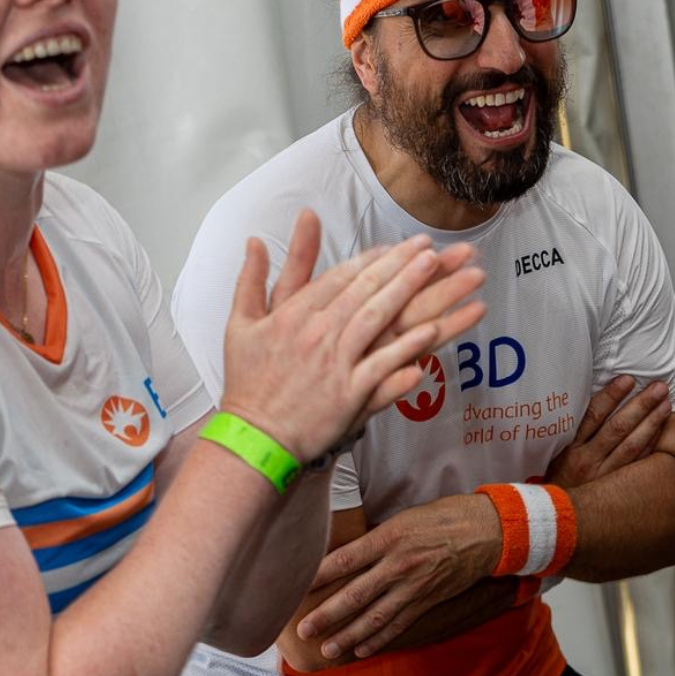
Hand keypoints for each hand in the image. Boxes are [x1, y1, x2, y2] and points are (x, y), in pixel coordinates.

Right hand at [219, 211, 485, 462]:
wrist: (253, 435)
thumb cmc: (247, 381)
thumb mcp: (239, 323)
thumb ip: (250, 279)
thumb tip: (254, 240)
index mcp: (293, 314)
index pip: (340, 277)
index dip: (372, 258)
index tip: (397, 246)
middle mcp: (316, 333)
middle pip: (365, 290)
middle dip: (400, 264)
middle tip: (428, 246)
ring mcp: (335, 362)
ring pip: (379, 318)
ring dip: (409, 290)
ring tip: (435, 270)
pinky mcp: (348, 393)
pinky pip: (383, 365)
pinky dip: (407, 347)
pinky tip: (432, 330)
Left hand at [293, 494, 499, 660]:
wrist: (485, 532)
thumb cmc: (440, 518)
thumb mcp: (401, 518)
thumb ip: (373, 539)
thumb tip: (342, 554)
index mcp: (388, 538)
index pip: (345, 559)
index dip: (318, 574)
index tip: (294, 586)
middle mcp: (398, 565)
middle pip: (355, 594)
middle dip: (327, 614)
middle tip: (303, 630)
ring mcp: (414, 587)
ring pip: (375, 617)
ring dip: (349, 635)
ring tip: (327, 649)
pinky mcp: (427, 601)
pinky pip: (399, 625)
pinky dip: (379, 640)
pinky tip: (361, 651)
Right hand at [545, 376, 670, 486]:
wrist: (552, 519)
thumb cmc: (554, 482)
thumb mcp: (550, 456)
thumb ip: (568, 433)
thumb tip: (589, 405)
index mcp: (568, 448)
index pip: (592, 415)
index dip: (611, 396)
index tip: (627, 380)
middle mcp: (585, 460)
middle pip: (617, 427)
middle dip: (640, 405)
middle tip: (659, 387)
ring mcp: (602, 476)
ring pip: (631, 445)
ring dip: (651, 422)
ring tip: (666, 404)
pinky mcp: (615, 490)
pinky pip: (636, 464)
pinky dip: (650, 447)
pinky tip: (662, 432)